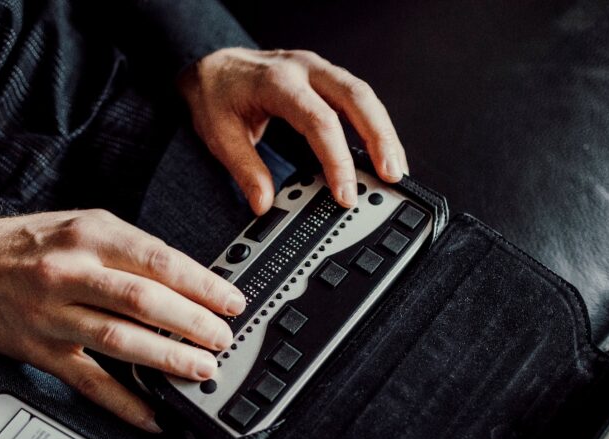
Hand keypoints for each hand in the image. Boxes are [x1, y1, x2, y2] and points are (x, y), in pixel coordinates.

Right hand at [0, 210, 245, 431]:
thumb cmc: (28, 245)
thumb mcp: (80, 226)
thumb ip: (129, 250)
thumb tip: (185, 281)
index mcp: (90, 236)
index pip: (158, 261)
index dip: (202, 284)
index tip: (231, 301)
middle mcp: (72, 274)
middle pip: (144, 301)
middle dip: (192, 323)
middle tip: (223, 339)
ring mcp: (55, 315)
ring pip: (120, 340)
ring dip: (168, 359)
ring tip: (201, 369)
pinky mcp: (42, 351)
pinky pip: (90, 382)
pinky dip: (125, 403)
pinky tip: (154, 415)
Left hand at [178, 47, 408, 214]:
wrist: (213, 65)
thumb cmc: (217, 94)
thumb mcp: (219, 134)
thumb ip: (244, 170)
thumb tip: (263, 204)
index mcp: (278, 82)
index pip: (319, 120)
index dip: (337, 159)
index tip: (345, 193)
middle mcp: (304, 69)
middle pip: (356, 98)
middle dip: (380, 139)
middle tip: (391, 176)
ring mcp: (319, 71)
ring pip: (364, 96)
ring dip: (384, 133)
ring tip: (396, 170)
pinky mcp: (326, 79)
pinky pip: (358, 99)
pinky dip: (374, 126)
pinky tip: (381, 152)